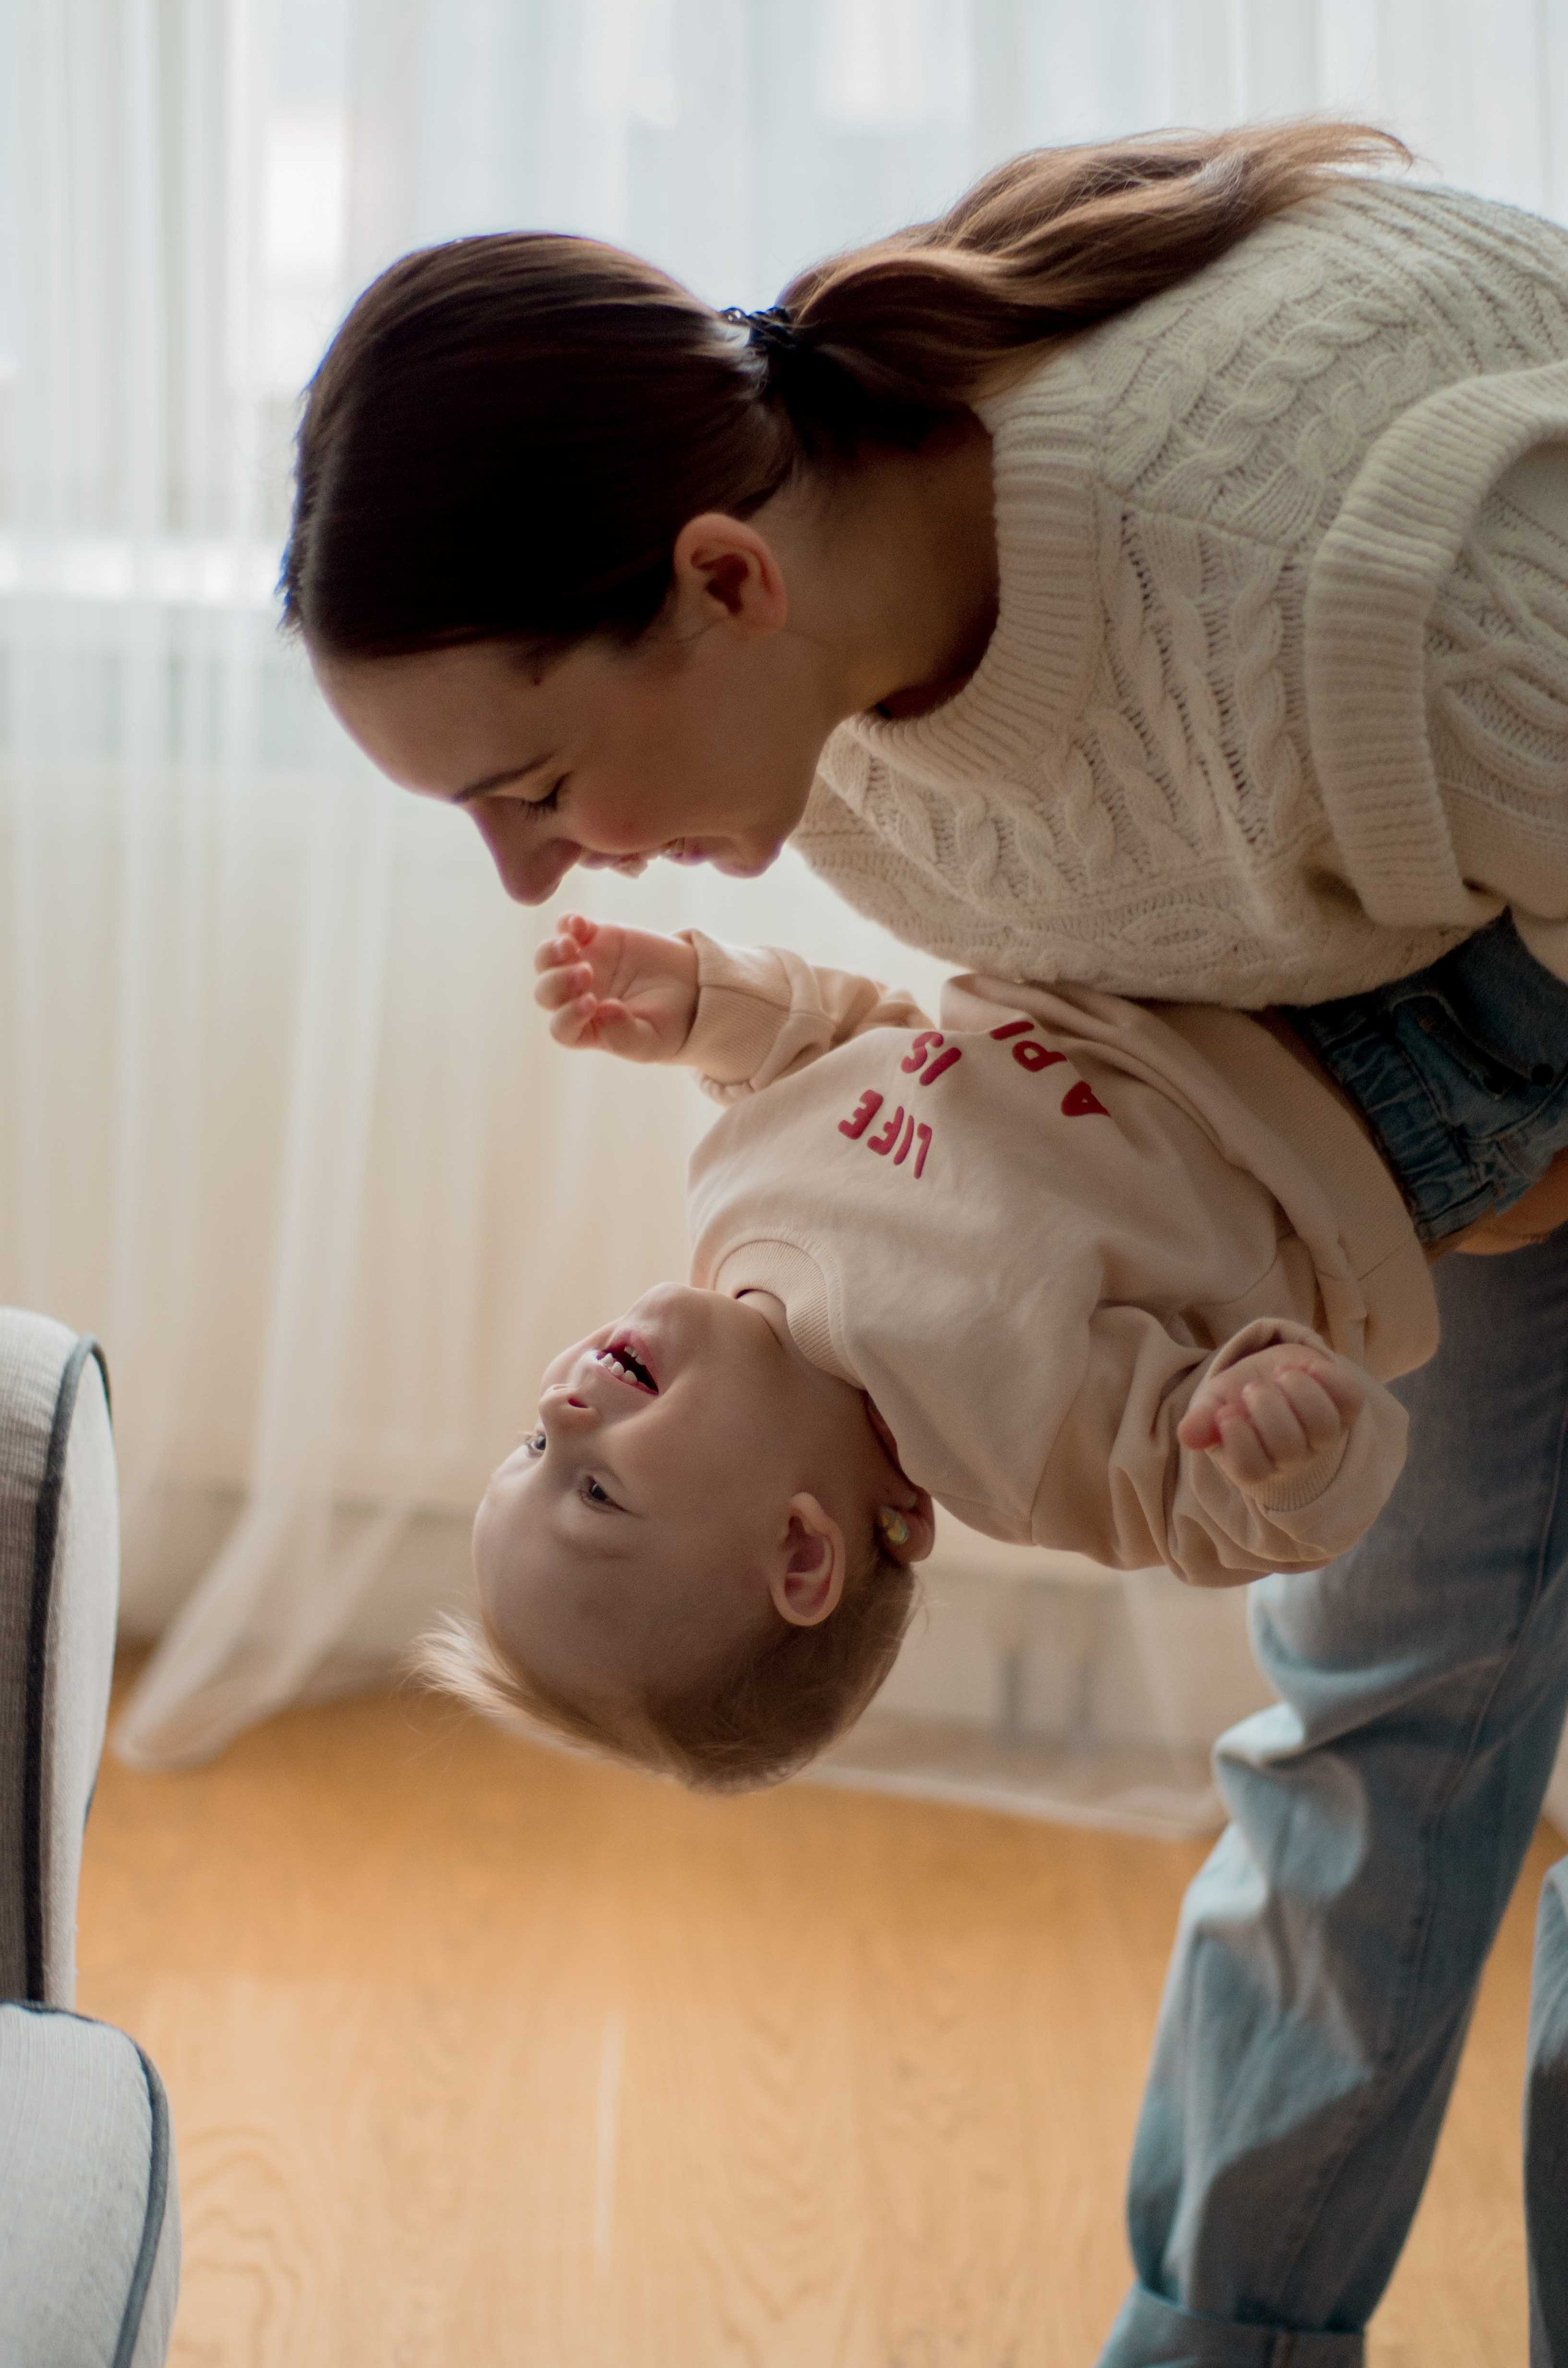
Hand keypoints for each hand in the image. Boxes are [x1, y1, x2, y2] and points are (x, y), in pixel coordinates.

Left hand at [533, 912, 699, 1059]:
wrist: (692, 988)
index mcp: (587, 1028)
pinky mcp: (595, 938)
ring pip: (547, 959)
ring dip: (552, 952)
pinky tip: (579, 924)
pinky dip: (568, 923)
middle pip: (546, 992)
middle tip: (586, 973)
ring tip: (570, 945)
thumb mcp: (651, 1040)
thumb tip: (602, 1012)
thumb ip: (623, 1034)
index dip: (569, 1016)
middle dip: (559, 982)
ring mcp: (583, 966)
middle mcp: (577, 998)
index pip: (563, 1027)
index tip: (591, 1003)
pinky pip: (569, 928)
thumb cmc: (669, 1023)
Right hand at [1177, 1343, 1363, 1490]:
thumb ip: (1202, 1419)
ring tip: (1281, 1374)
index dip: (1239, 1440)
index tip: (1228, 1411)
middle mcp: (1294, 1458)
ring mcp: (1323, 1436)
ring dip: (1299, 1392)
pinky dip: (1330, 1379)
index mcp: (1256, 1463)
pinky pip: (1349, 1400)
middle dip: (1267, 1408)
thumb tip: (1187, 1435)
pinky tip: (1310, 1368)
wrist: (1272, 1376)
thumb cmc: (1238, 1398)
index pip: (1251, 1468)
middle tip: (1252, 1387)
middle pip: (1288, 1447)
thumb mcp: (1213, 1405)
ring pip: (1322, 1425)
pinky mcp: (1345, 1410)